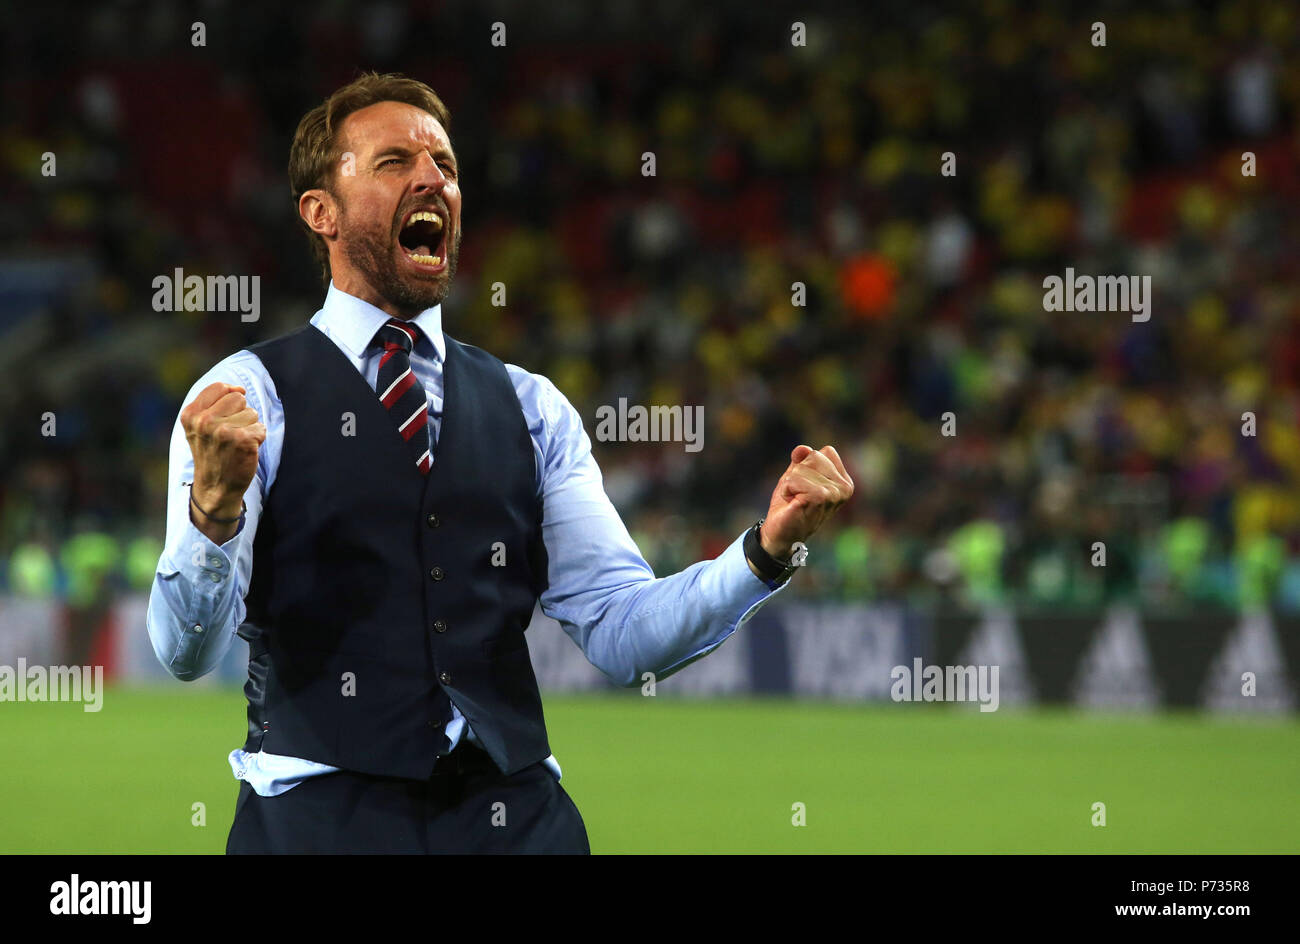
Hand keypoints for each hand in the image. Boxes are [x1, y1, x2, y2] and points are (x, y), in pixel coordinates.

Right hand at [181, 382, 265, 538]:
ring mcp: (223, 431)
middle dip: (240, 414)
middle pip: (239, 398)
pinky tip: (246, 451)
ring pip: (252, 412)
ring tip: (236, 444)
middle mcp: (204, 421)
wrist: (216, 488)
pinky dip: (258, 438)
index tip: (227, 416)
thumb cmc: (212, 453)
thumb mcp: (199, 427)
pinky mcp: (242, 440)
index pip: (221, 387)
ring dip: (250, 427)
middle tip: (230, 435)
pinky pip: (261, 427)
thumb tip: (239, 389)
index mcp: (191, 414)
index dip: (230, 398)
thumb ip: (213, 403)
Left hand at [759, 445, 854, 558]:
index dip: (806, 465)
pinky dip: (787, 490)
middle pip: (813, 456)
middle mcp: (844, 488)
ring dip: (791, 483)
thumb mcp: (796, 475)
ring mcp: (833, 494)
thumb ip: (802, 459)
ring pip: (801, 468)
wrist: (781, 534)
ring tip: (795, 499)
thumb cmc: (791, 504)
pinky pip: (793, 480)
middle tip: (798, 494)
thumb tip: (803, 449)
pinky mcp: (818, 499)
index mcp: (844, 482)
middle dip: (797, 473)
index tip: (805, 485)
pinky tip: (793, 504)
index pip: (824, 452)